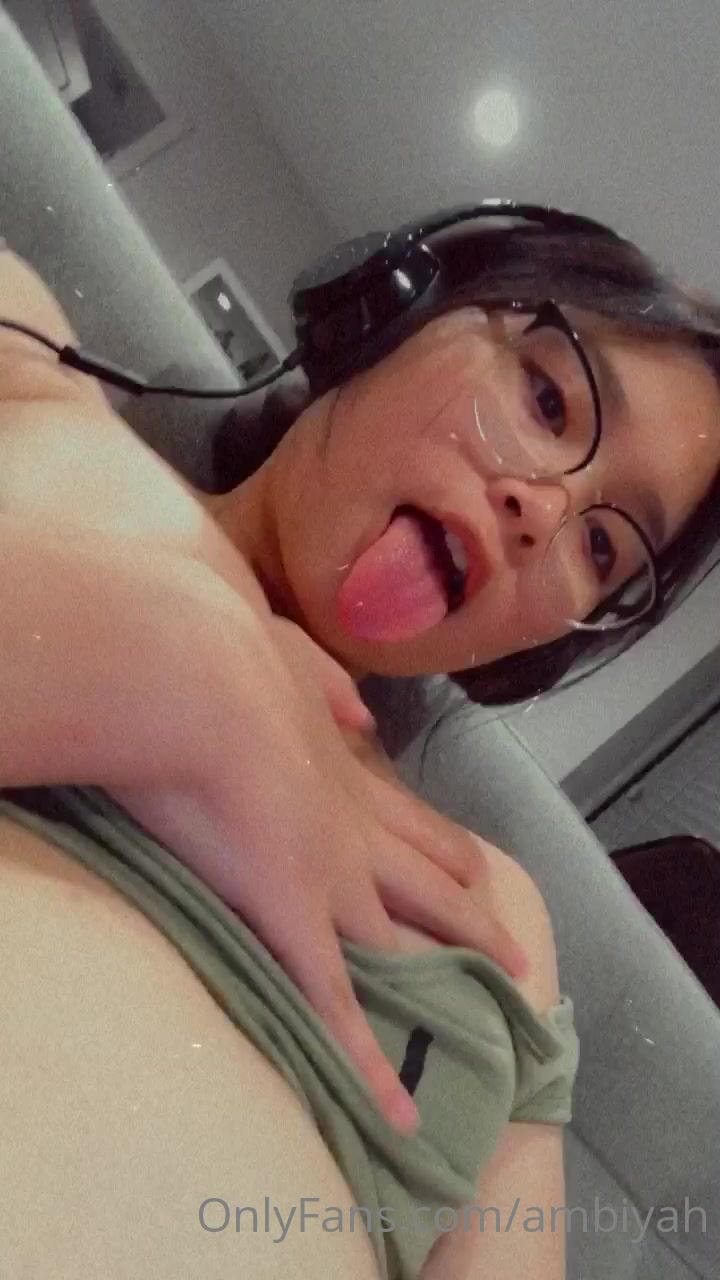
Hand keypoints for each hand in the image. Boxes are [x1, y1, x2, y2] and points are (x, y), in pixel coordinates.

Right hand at [110, 610, 526, 1133]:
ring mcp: (334, 879)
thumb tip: (363, 718)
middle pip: (433, 883)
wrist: (194, 680)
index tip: (478, 867)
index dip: (449, 849)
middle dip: (475, 918)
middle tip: (515, 952)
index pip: (412, 821)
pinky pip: (337, 1008)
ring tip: (489, 1005)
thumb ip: (328, 688)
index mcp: (344, 771)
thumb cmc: (221, 656)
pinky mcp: (297, 920)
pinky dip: (369, 1066)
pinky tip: (399, 1114)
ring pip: (405, 939)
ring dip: (446, 974)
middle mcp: (354, 830)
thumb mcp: (284, 655)